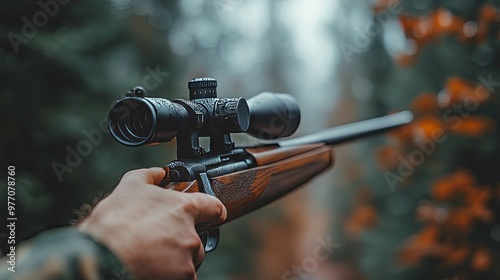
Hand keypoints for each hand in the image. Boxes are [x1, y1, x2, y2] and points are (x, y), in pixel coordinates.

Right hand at [77, 167, 226, 279]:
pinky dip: (173, 276)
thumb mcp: (129, 187)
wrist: (104, 256)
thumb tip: (159, 172)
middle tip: (160, 242)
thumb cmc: (115, 223)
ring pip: (189, 260)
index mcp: (184, 208)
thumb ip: (149, 175)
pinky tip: (154, 269)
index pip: (214, 207)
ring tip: (153, 256)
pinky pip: (185, 277)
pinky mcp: (183, 277)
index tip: (213, 215)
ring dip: (177, 260)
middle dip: (182, 241)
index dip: (213, 211)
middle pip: (197, 239)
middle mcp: (191, 234)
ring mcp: (188, 259)